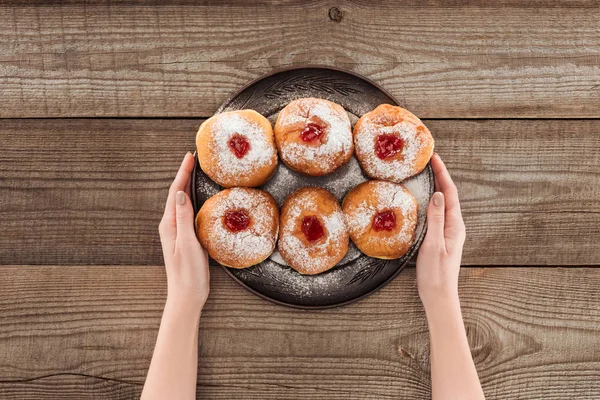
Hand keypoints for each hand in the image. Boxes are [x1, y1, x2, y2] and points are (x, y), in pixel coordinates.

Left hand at [158, 152, 209, 312]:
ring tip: (196, 172)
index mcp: (169, 224)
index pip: (175, 192)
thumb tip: (180, 193)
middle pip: (177, 194)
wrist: (187, 295)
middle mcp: (171, 225)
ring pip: (183, 203)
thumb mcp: (187, 243)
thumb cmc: (188, 273)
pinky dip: (194, 201)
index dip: (182, 173)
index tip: (189, 157)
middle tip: (193, 159)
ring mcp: (178, 232)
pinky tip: (202, 199)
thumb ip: (183, 218)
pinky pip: (189, 214)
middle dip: (184, 175)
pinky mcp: (187, 238)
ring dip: (188, 186)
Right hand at [416, 153, 465, 311]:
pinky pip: (437, 214)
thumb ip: (436, 219)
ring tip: (426, 174)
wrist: (438, 296)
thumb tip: (437, 194)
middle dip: (440, 176)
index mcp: (455, 226)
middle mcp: (454, 226)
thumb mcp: (434, 244)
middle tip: (429, 161)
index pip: (450, 193)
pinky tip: (422, 200)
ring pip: (442, 204)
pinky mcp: (441, 238)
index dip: (442, 174)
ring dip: (436, 187)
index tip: (435, 158)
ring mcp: (448, 232)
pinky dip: (431, 202)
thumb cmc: (436, 273)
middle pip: (447, 195)